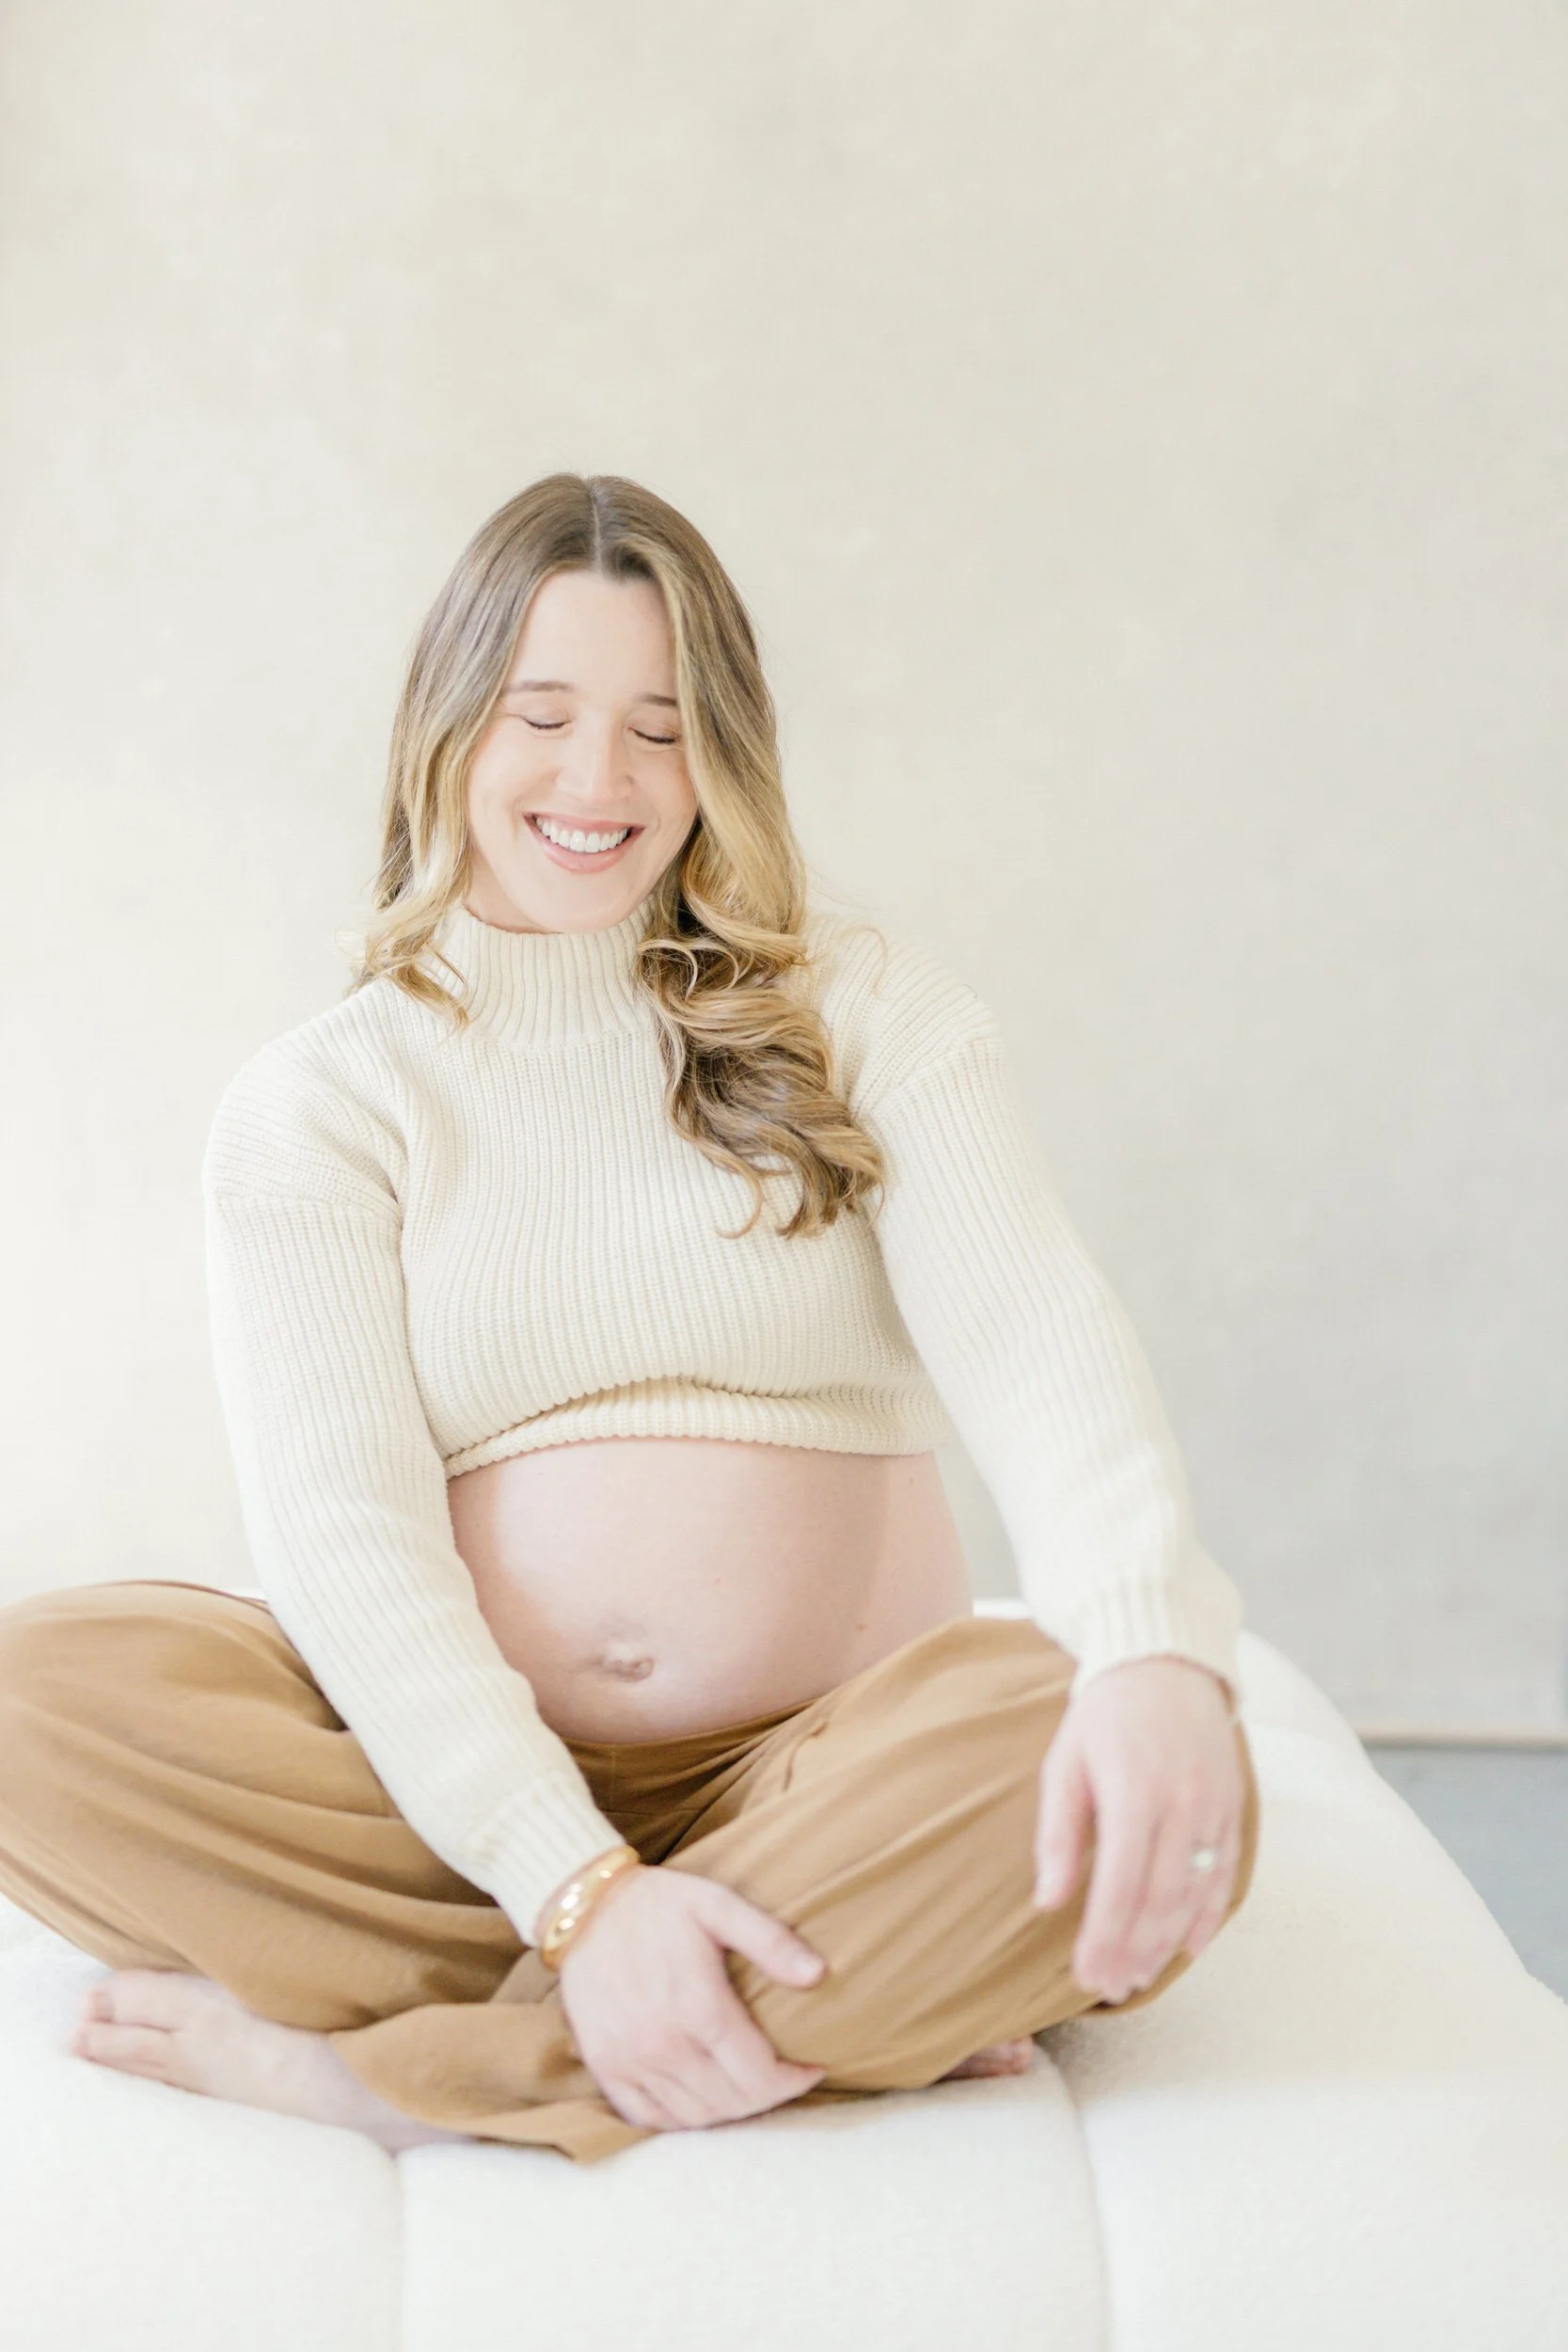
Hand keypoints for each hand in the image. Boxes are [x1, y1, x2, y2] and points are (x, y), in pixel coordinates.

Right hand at [554, 1864, 830, 2130]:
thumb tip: (818, 1974)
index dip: (793, 2081)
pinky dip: (680, 2119)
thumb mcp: (718, 1904)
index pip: (760, 2076)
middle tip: (782, 2076)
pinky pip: (647, 2117)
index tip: (811, 2069)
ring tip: (747, 2086)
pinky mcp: (604, 2066)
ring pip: (693, 2117)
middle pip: (731, 2103)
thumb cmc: (658, 1904)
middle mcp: (663, 2043)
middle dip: (767, 2096)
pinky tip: (700, 2098)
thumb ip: (770, 1940)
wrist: (585, 1907)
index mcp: (699, 2006)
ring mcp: (630, 2059)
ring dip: (728, 2110)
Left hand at [1031, 1656, 1243, 2003]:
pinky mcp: (1232, 1806)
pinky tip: (1186, 1947)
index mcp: (1133, 1792)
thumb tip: (1049, 1901)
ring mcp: (1213, 1807)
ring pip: (1194, 1893)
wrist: (1166, 1663)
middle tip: (1110, 1987)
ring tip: (1139, 1975)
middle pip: (1160, 1899)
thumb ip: (1059, 1834)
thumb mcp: (1066, 1763)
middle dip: (1134, 1951)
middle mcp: (1181, 1804)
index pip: (1120, 1886)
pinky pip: (1226, 1873)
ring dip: (1166, 1943)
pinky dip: (1207, 1916)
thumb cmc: (1104, 1715)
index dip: (1104, 1938)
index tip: (1085, 1975)